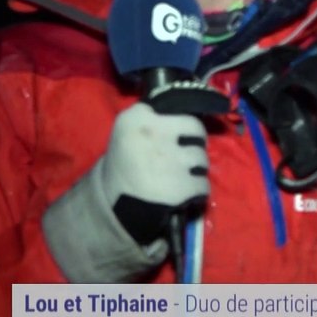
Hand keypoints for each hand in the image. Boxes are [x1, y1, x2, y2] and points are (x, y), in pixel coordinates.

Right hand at [99, 101, 209, 244]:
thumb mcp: (127, 134)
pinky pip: (204, 184)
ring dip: (197, 169)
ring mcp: (170, 160)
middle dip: (194, 144)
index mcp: (137, 118)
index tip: (175, 133)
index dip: (179, 123)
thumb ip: (153, 120)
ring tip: (181, 177)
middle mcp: (155, 135)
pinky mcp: (182, 185)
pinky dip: (198, 191)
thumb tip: (188, 111)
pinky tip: (184, 194)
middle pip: (197, 131)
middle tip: (184, 156)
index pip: (176, 109)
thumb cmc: (123, 167)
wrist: (111, 208)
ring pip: (203, 159)